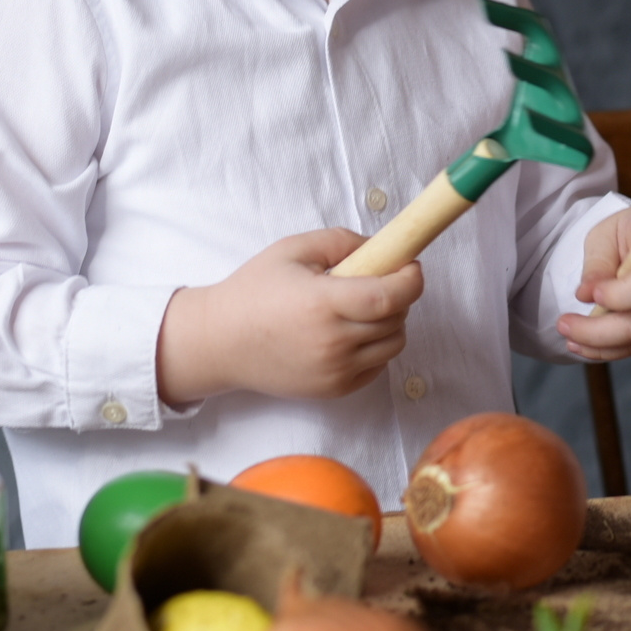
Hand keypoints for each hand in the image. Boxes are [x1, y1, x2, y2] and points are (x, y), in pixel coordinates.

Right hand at [155, 228, 424, 404]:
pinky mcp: (334, 390)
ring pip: (393, 344)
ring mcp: (335, 371)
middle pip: (397, 319)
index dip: (411, 279)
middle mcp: (332, 342)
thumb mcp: (293, 250)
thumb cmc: (254, 291)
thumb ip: (341, 241)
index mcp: (322, 304)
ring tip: (361, 307)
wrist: (220, 342)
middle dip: (399, 296)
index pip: (391, 296)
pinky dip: (376, 347)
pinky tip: (350, 331)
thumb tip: (384, 247)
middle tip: (379, 281)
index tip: (410, 266)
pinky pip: (377, 365)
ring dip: (390, 322)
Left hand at [557, 192, 630, 361]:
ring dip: (597, 344)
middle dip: (597, 330)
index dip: (624, 293)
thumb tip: (585, 295)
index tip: (591, 293)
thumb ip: (599, 262)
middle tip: (563, 323)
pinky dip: (607, 350)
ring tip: (568, 333)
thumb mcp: (611, 233)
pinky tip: (582, 344)